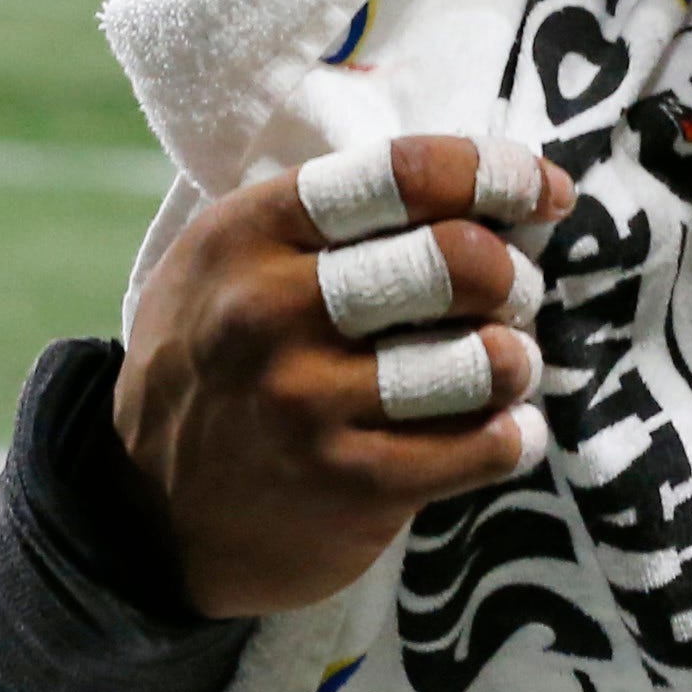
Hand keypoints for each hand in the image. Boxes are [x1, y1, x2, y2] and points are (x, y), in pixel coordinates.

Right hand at [113, 135, 565, 618]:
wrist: (149, 517)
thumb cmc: (218, 365)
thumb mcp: (226, 264)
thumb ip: (327, 219)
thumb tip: (481, 188)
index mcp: (248, 236)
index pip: (399, 175)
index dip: (494, 174)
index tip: (543, 192)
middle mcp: (271, 313)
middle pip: (457, 262)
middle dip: (513, 277)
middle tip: (511, 297)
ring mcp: (309, 404)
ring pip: (483, 357)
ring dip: (516, 360)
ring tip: (502, 367)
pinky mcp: (352, 485)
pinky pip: (486, 444)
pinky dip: (515, 434)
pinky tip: (503, 429)